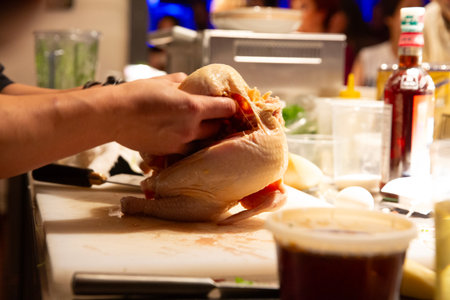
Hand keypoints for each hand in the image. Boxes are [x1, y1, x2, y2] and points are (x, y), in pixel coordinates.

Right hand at [111, 73, 236, 154]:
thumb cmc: (136, 95)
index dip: (230, 105)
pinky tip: (184, 137)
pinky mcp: (169, 152)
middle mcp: (191, 128)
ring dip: (206, 136)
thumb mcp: (164, 81)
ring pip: (205, 142)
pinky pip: (188, 150)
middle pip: (218, 128)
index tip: (229, 104)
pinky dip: (190, 144)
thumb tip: (190, 83)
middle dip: (219, 122)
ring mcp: (181, 143)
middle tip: (214, 116)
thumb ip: (183, 82)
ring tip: (200, 129)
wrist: (114, 115)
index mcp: (193, 107)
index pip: (226, 108)